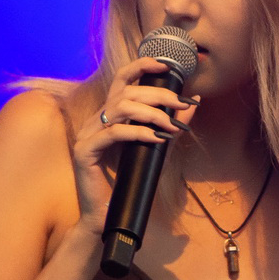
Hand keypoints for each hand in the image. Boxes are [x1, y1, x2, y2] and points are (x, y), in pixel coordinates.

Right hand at [71, 57, 198, 232]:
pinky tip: (156, 140)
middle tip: (181, 105)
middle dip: (158, 95)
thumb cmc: (130, 181)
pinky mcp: (85, 151)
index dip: (142, 65)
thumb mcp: (157, 147)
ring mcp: (88, 134)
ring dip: (150, 114)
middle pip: (126, 91)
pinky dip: (138, 133)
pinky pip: (114, 133)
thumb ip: (171, 124)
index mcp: (109, 115)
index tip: (166, 65)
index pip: (123, 79)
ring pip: (120, 107)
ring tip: (170, 126)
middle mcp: (96, 120)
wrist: (108, 214)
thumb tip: (193, 104)